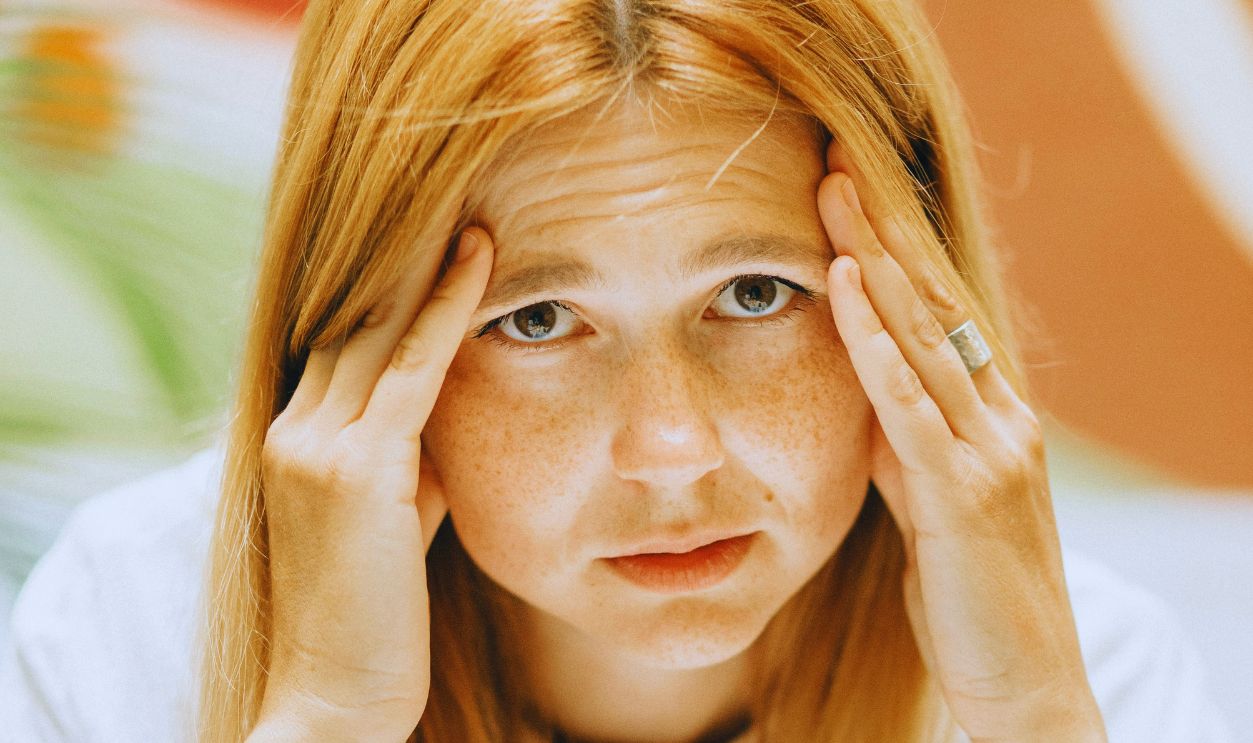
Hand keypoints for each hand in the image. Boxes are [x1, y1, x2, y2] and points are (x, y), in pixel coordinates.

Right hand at [254, 213, 492, 738]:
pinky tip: (481, 260)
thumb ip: (414, 454)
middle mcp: (293, 429)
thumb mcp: (396, 514)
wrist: (335, 694)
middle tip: (464, 200)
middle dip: (409, 260)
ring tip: (476, 208)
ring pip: (377, 328)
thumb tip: (455, 405)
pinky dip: (446, 308)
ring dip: (428, 265)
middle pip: (355, 317)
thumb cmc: (376, 613)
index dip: (394, 286)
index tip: (444, 237)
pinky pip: (410, 368)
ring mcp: (316, 447)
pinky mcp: (352, 470)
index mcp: (296, 438)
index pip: (347, 340)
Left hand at [817, 142, 1105, 742]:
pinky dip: (876, 342)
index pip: (939, 313)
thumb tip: (863, 391)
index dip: (895, 249)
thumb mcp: (927, 500)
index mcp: (991, 415)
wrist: (1023, 683)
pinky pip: (910, 404)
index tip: (846, 194)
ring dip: (877, 260)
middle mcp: (1000, 417)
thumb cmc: (968, 593)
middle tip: (834, 163)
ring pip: (926, 335)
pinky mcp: (965, 494)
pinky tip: (848, 289)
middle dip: (884, 230)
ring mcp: (989, 451)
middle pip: (936, 303)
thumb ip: (902, 442)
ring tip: (833, 195)